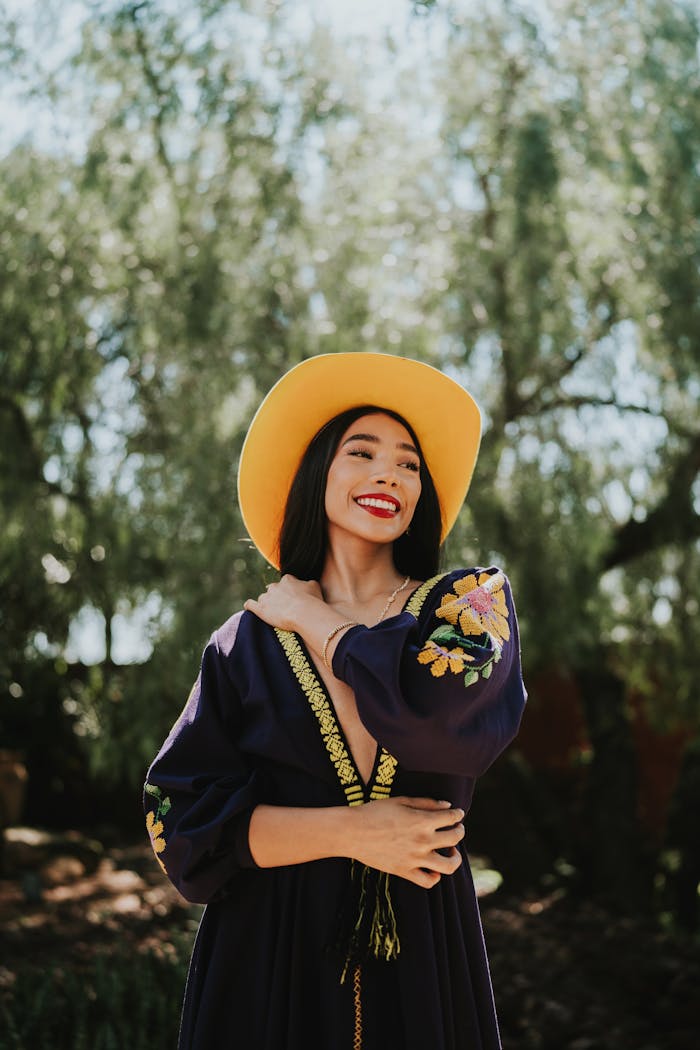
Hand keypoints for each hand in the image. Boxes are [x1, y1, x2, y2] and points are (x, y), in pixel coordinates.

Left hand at [244, 574, 324, 631]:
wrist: (304, 614)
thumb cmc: (312, 601)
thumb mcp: (314, 586)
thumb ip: (307, 583)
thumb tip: (306, 584)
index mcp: (287, 579)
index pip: (286, 583)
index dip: (289, 591)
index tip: (293, 599)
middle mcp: (275, 586)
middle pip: (273, 590)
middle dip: (278, 598)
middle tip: (286, 608)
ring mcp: (266, 597)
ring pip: (263, 598)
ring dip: (268, 604)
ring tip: (274, 614)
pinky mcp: (260, 609)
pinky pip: (250, 604)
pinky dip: (250, 606)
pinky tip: (250, 608)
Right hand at [347, 796, 464, 888]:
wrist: (352, 831)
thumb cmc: (375, 811)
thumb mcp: (401, 801)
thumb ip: (426, 803)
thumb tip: (448, 806)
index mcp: (422, 820)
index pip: (451, 817)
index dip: (458, 814)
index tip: (458, 814)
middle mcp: (422, 840)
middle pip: (455, 839)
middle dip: (460, 832)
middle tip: (457, 829)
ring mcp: (415, 859)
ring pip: (449, 865)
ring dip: (455, 858)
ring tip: (450, 852)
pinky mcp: (405, 872)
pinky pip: (428, 881)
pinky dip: (435, 877)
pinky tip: (433, 868)